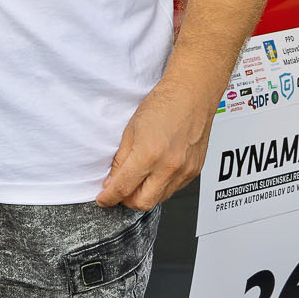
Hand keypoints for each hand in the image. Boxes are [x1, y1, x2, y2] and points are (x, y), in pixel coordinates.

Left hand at [95, 79, 214, 209]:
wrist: (192, 94)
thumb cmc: (163, 105)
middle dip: (126, 201)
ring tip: (137, 180)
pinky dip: (161, 187)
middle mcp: (169, 166)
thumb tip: (112, 182)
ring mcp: (184, 170)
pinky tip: (155, 173)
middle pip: (142, 202)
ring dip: (145, 195)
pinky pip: (174, 189)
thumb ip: (121, 160)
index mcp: (149, 154)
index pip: (123, 188)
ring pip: (159, 199)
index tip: (103, 199)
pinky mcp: (195, 171)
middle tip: (119, 191)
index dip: (108, 198)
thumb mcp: (130, 130)